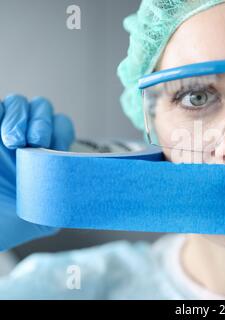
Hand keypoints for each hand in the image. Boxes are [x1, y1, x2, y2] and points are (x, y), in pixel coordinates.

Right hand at [0, 94, 74, 250]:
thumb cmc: (9, 222)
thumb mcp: (44, 216)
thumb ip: (64, 201)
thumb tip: (90, 196)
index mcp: (44, 152)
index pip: (61, 126)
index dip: (61, 132)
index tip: (56, 149)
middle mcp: (24, 137)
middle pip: (42, 108)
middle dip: (42, 121)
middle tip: (37, 142)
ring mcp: (1, 131)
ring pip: (17, 103)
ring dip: (19, 116)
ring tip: (13, 141)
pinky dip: (0, 114)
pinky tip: (1, 135)